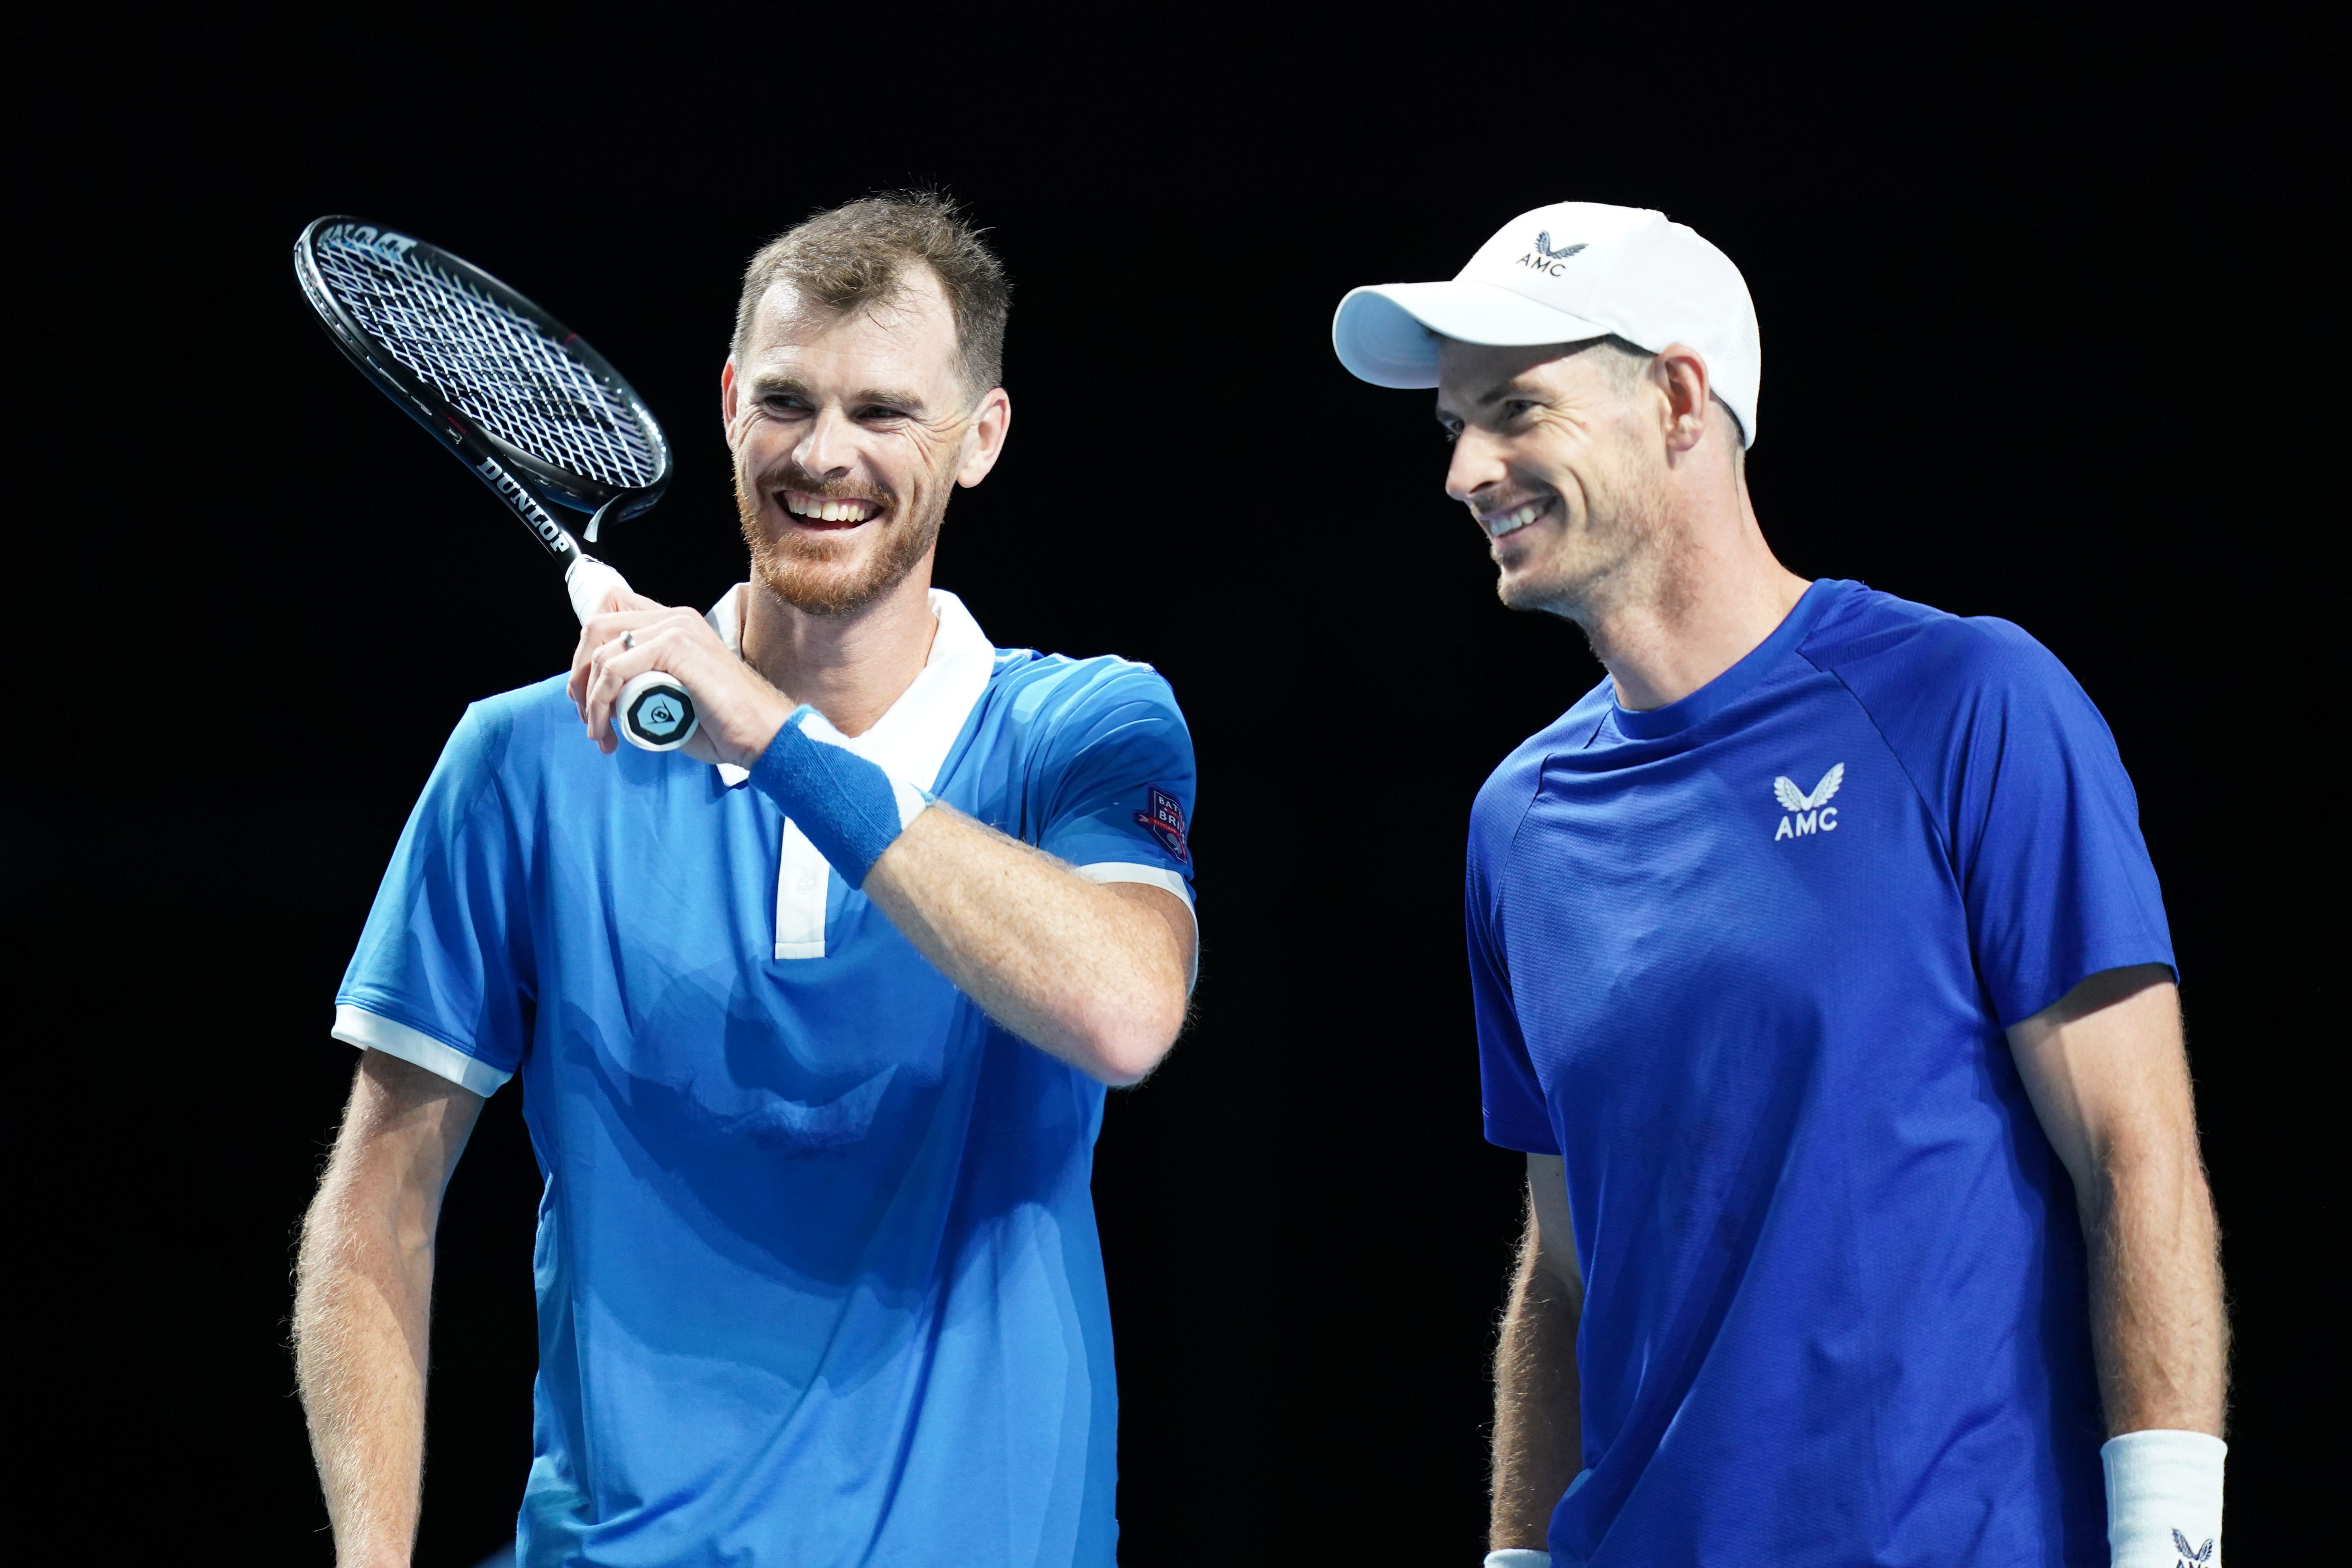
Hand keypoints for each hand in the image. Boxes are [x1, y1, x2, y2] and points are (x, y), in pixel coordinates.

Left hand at [568, 599, 793, 765]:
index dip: (588, 651)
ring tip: (600, 732)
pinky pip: (615, 670)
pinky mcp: (675, 647)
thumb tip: (608, 697)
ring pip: (601, 652)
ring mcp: (675, 629)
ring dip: (589, 698)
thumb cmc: (725, 725)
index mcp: (676, 624)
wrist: (763, 735)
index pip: (612, 612)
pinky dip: (600, 702)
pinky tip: (608, 729)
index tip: (588, 693)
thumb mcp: (676, 696)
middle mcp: (674, 617)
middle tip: (587, 716)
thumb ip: (646, 685)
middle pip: (597, 627)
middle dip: (579, 675)